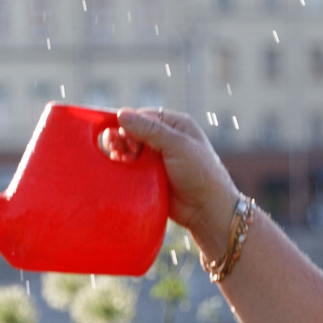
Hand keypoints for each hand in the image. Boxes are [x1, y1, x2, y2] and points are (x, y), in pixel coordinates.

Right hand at [115, 108, 238, 248]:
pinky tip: (117, 166)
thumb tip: (121, 113)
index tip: (122, 133)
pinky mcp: (147, 176)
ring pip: (129, 149)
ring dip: (120, 151)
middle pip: (133, 132)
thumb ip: (149, 130)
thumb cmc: (199, 172)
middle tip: (122, 148)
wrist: (206, 209)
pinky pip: (129, 167)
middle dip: (123, 138)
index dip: (129, 123)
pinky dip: (121, 165)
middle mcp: (164, 139)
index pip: (144, 116)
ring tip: (116, 156)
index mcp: (174, 125)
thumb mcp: (176, 145)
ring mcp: (155, 159)